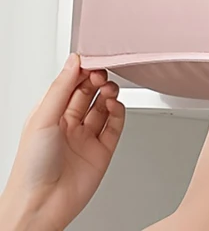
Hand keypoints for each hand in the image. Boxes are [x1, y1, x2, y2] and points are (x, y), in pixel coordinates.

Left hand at [1, 54, 124, 230]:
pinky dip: (119, 112)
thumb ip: (60, 88)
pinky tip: (115, 106)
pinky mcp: (103, 150)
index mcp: (50, 115)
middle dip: (97, 79)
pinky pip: (116, 125)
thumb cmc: (31, 169)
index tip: (92, 60)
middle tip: (102, 73)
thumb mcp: (42, 119)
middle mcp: (68, 125)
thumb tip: (73, 61)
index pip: (70, 84)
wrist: (42, 206)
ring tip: (109, 89)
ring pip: (104, 106)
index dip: (82, 71)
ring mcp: (86, 138)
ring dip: (109, 93)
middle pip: (89, 93)